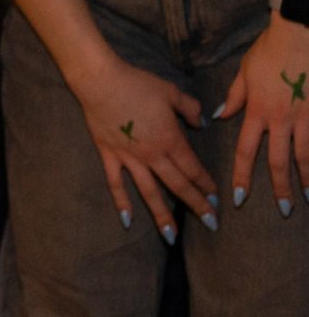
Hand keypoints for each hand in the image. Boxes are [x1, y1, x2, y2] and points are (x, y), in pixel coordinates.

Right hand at [69, 53, 215, 237]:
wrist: (100, 80)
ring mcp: (129, 158)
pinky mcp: (109, 155)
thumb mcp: (171, 92)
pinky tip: (128, 221)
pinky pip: (116, 183)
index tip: (216, 199)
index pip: (193, 168)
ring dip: (162, 215)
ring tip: (172, 236)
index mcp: (170, 139)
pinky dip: (122, 203)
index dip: (206, 184)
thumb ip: (190, 109)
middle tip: (211, 223)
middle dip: (197, 205)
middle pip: (178, 185)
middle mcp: (152, 154)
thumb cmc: (137, 83)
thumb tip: (202, 123)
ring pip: (149, 192)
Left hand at [221, 13, 308, 217]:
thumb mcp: (244, 72)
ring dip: (307, 179)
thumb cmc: (269, 51)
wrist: (300, 34)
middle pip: (278, 161)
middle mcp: (280, 118)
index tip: (238, 197)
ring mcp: (304, 116)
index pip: (245, 151)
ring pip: (304, 155)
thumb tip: (220, 116)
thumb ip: (234, 98)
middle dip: (279, 188)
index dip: (242, 176)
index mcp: (256, 110)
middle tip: (283, 210)